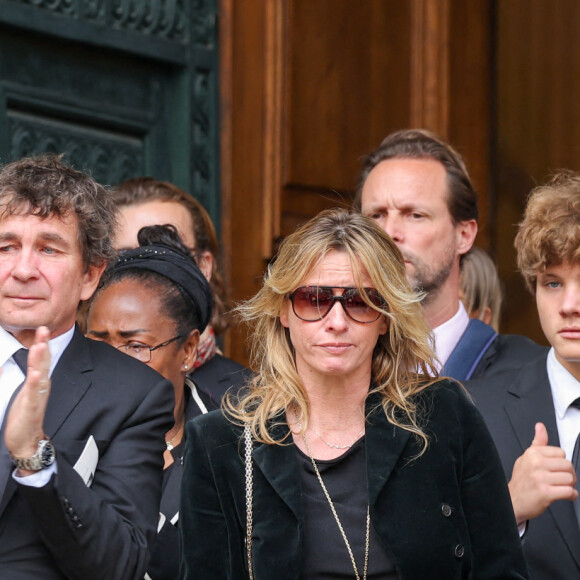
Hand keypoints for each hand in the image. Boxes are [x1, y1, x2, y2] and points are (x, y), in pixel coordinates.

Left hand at [5, 326, 51, 474]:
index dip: (41, 343)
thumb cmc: (24, 418)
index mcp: (36, 383)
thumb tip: (14, 366)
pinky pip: (34, 394)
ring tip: (41, 346)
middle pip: (42, 363)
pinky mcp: (31, 409)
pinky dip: (36, 383)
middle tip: (44, 329)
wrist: (26, 442)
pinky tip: (37, 374)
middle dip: (43, 345)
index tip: (42, 328)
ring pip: (40, 375)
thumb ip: (26, 380)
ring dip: (40, 360)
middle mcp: (40, 388)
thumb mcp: (23, 394)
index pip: (40, 360)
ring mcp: (36, 398)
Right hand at [508, 422, 576, 524]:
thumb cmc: (521, 480)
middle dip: (568, 474)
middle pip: (568, 465)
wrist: (512, 500)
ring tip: (562, 487)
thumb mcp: (526, 457)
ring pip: (570, 479)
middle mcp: (536, 464)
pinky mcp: (546, 493)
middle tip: (561, 479)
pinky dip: (571, 495)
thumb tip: (540, 426)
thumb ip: (537, 442)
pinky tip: (564, 495)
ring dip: (570, 485)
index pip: (560, 453)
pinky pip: (569, 492)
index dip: (560, 462)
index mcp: (532, 453)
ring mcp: (540, 478)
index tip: (556, 469)